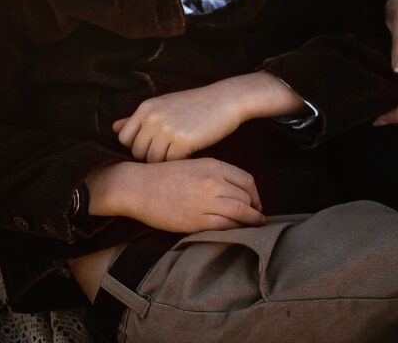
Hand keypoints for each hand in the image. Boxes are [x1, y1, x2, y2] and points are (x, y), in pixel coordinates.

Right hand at [87, 157, 264, 232]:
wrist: (138, 186)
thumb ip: (215, 174)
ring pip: (240, 213)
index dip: (256, 194)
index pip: (247, 180)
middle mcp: (212, 182)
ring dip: (251, 222)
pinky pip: (225, 227)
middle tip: (258, 218)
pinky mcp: (196, 221)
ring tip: (254, 227)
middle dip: (256, 209)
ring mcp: (205, 201)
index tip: (256, 202)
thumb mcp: (194, 164)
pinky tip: (237, 232)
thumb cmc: (164, 175)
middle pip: (246, 197)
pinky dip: (235, 230)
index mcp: (213, 165)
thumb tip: (235, 189)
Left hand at [113, 74, 304, 161]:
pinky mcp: (183, 141)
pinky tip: (188, 157)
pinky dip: (178, 164)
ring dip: (164, 163)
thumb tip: (113, 128)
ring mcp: (167, 129)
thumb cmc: (194, 105)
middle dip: (150, 158)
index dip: (136, 147)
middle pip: (137, 152)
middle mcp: (153, 117)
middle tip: (168, 155)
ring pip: (152, 161)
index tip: (152, 148)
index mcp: (146, 107)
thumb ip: (137, 118)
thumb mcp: (164, 105)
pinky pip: (170, 164)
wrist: (225, 100)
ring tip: (178, 156)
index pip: (124, 139)